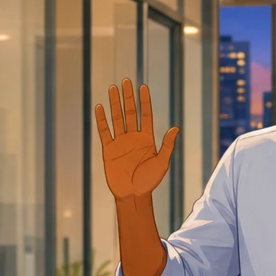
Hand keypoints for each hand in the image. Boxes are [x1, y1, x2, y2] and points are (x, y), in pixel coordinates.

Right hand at [95, 78, 178, 200]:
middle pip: (130, 112)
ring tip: (112, 88)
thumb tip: (175, 128)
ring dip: (114, 103)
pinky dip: (102, 120)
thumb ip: (167, 145)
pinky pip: (104, 131)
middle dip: (128, 96)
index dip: (144, 101)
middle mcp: (133, 137)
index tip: (143, 86)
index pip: (145, 115)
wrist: (133, 194)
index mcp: (147, 139)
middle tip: (125, 81)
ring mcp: (120, 142)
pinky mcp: (108, 149)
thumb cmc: (149, 181)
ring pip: (117, 118)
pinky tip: (100, 107)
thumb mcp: (161, 163)